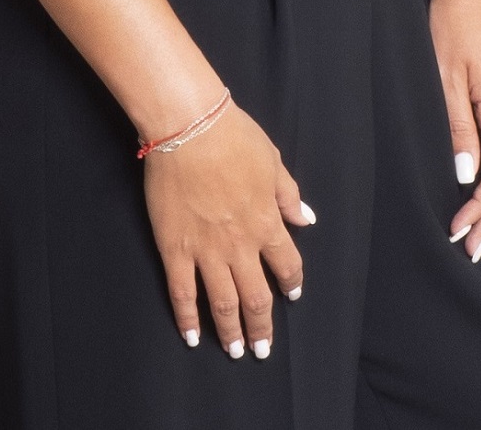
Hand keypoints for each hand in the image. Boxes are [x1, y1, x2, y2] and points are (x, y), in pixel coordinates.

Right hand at [143, 103, 315, 358]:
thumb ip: (288, 195)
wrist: (190, 129)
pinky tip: (192, 336)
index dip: (291, 284)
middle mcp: (240, 244)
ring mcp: (206, 251)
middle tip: (262, 350)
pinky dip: (187, 319)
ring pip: (222, 303)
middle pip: (256, 296)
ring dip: (230, 331)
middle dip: (261, 326)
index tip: (292, 297)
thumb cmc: (234, 138)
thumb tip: (306, 219)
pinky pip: (182, 292)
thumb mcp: (273, 161)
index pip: (286, 264)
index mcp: (266, 221)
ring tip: (235, 352)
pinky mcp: (174, 250)